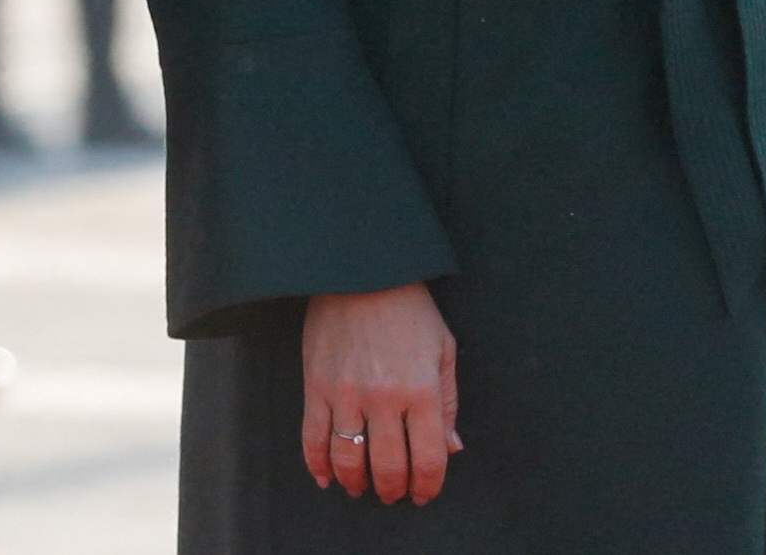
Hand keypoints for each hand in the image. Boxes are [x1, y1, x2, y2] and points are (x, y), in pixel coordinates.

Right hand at [301, 283, 459, 505]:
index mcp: (421, 390)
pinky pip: (313, 436)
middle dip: (393, 490)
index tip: (424, 494)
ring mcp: (347, 392)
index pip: (428, 457)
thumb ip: (449, 402)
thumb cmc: (409, 308)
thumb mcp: (443, 349)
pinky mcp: (316, 385)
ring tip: (361, 488)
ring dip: (356, 483)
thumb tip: (451, 449)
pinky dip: (317, 464)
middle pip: (388, 466)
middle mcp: (384, 397)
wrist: (362, 270)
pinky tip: (325, 477)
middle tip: (394, 495)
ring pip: (349, 458)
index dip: (428, 485)